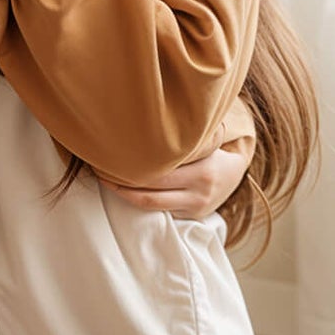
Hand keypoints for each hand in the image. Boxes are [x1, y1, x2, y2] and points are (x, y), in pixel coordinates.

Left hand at [100, 140, 250, 219]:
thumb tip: (145, 118)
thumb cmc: (211, 147)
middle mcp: (198, 192)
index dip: (130, 170)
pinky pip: (160, 211)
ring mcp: (194, 207)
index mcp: (202, 171)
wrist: (235, 172)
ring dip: (125, 195)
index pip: (158, 174)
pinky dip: (140, 201)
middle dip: (122, 184)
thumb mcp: (204, 139)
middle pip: (150, 193)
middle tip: (100, 171)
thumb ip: (183, 136)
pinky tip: (124, 190)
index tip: (108, 158)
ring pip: (151, 206)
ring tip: (106, 181)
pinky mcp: (191, 216)